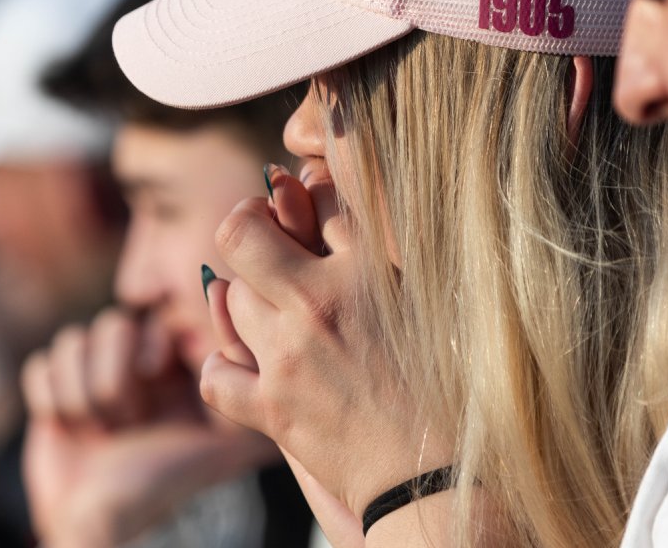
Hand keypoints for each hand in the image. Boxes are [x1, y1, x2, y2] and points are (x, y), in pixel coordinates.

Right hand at [21, 307, 276, 547]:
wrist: (96, 523)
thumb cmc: (158, 489)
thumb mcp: (214, 451)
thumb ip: (248, 419)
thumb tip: (288, 401)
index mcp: (172, 368)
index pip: (159, 321)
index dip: (152, 345)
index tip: (158, 374)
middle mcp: (131, 364)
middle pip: (114, 324)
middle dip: (115, 377)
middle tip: (128, 420)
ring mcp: (89, 372)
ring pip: (74, 339)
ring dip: (83, 392)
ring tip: (101, 430)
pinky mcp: (52, 387)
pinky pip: (41, 364)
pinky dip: (52, 398)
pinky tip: (68, 426)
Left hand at [201, 167, 450, 522]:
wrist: (442, 474)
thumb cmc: (452, 384)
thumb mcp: (427, 298)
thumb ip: (380, 248)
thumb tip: (332, 192)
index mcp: (366, 270)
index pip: (314, 199)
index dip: (301, 196)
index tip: (299, 204)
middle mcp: (318, 304)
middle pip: (241, 236)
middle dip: (248, 231)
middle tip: (264, 243)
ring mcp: (288, 357)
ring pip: (230, 298)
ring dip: (245, 297)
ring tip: (273, 309)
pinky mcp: (272, 409)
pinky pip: (215, 374)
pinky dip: (223, 366)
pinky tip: (245, 363)